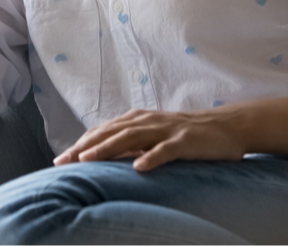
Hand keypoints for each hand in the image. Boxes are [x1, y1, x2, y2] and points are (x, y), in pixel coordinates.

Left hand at [52, 108, 248, 172]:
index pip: (103, 131)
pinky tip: (138, 167)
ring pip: (131, 137)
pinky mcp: (185, 141)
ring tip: (88, 160)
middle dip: (85, 147)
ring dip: (108, 148)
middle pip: (110, 133)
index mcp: (138, 120)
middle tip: (63, 162)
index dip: (81, 144)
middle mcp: (148, 121)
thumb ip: (132, 144)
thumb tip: (104, 158)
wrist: (227, 127)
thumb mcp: (155, 137)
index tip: (60, 160)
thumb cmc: (187, 135)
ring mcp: (166, 130)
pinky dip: (151, 157)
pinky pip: (165, 149)